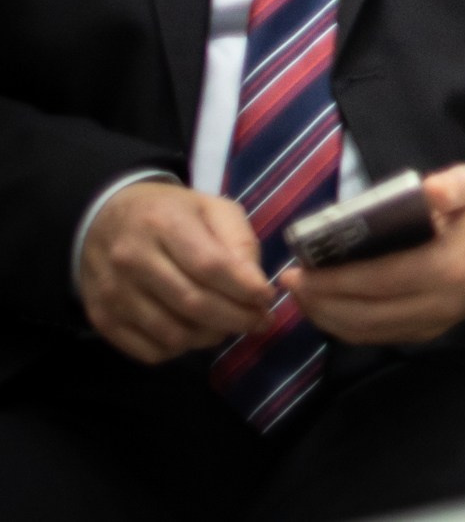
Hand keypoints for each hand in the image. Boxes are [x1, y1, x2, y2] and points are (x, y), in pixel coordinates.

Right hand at [79, 181, 272, 363]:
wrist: (103, 220)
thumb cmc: (169, 213)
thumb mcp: (211, 208)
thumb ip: (239, 240)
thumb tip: (256, 285)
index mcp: (164, 224)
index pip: (210, 266)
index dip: (245, 288)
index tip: (268, 298)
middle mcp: (132, 259)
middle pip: (193, 304)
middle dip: (237, 318)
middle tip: (260, 321)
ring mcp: (113, 292)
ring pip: (173, 334)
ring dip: (211, 336)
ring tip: (229, 325)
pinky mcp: (101, 318)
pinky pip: (149, 350)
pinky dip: (181, 349)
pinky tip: (194, 332)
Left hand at [282, 165, 464, 346]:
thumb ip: (452, 186)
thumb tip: (428, 191)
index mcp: (447, 266)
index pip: (379, 280)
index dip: (335, 281)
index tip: (300, 271)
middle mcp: (438, 303)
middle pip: (365, 313)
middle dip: (321, 302)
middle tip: (290, 283)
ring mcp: (434, 322)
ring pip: (368, 332)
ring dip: (327, 318)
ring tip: (302, 296)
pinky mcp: (429, 332)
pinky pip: (379, 337)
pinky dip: (346, 327)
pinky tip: (328, 309)